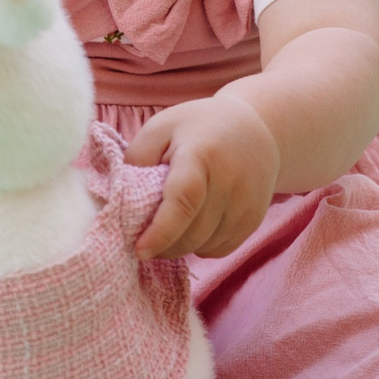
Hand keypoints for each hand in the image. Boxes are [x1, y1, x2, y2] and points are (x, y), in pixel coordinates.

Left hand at [125, 94, 279, 260]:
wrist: (257, 129)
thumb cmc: (197, 128)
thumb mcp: (160, 128)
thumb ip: (137, 160)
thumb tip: (121, 201)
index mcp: (202, 153)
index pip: (184, 200)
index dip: (161, 231)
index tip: (140, 251)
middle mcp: (230, 180)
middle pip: (193, 232)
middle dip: (163, 244)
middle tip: (144, 236)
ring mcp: (247, 202)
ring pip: (205, 246)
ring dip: (181, 245)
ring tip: (170, 224)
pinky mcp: (254, 219)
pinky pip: (219, 249)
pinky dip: (201, 245)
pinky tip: (194, 224)